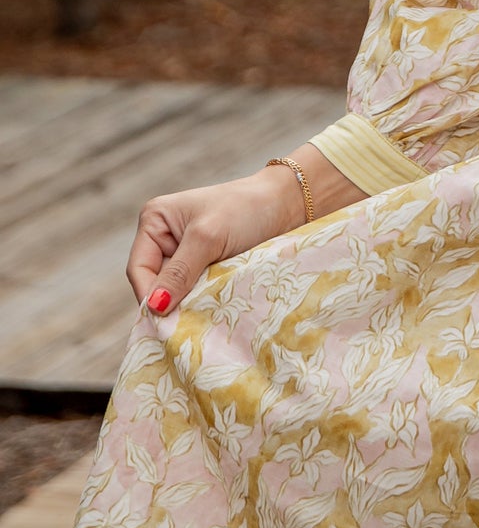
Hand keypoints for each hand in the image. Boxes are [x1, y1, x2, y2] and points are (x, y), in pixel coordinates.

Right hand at [125, 145, 364, 315]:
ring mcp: (187, 254)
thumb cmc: (246, 209)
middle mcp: (166, 238)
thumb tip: (154, 307)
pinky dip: (203, 301)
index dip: (149, 295)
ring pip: (177, 291)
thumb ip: (180, 272)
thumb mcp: (208, 238)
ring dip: (189, 303)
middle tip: (186, 323)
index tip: (165, 320)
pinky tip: (213, 310)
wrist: (289, 204)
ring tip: (204, 314)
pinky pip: (196, 292)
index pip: (139, 268)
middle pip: (156, 283)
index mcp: (155, 221)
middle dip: (171, 301)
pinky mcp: (207, 267)